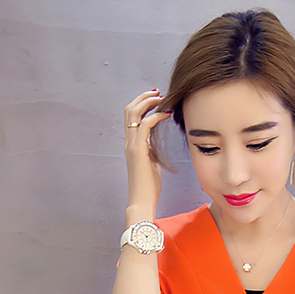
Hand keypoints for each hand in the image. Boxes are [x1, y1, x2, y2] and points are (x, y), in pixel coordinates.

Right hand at [124, 89, 171, 212]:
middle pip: (129, 109)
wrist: (142, 201)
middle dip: (143, 97)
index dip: (142, 104)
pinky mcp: (138, 150)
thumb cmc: (149, 187)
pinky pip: (144, 125)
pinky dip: (155, 116)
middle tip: (158, 92)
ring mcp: (131, 145)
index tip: (156, 98)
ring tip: (162, 98)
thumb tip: (155, 144)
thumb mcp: (150, 163)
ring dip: (148, 102)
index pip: (131, 116)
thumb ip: (150, 150)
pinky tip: (166, 114)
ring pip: (133, 113)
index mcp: (131, 144)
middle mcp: (128, 142)